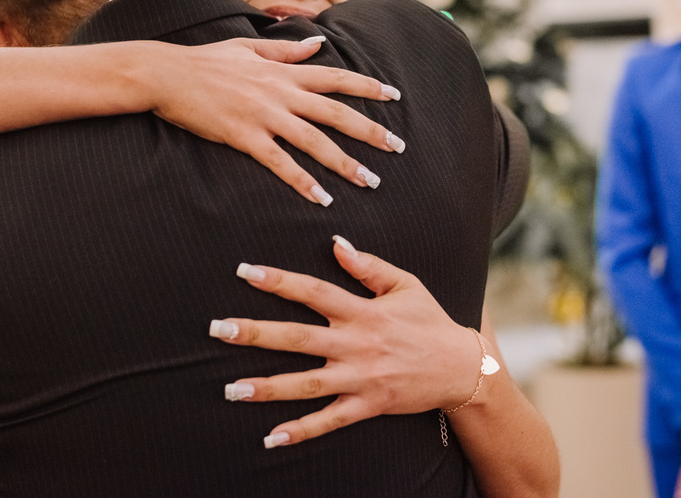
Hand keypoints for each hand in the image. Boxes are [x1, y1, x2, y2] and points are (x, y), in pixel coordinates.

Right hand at [146, 37, 404, 203]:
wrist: (166, 74)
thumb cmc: (205, 60)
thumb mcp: (248, 47)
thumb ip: (285, 49)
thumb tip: (317, 44)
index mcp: (283, 71)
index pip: (336, 78)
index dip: (368, 86)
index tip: (394, 95)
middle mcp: (280, 92)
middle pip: (336, 113)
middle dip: (370, 131)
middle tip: (397, 147)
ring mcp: (263, 115)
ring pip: (315, 142)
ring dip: (345, 163)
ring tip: (369, 181)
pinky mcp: (244, 137)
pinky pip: (280, 163)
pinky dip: (303, 182)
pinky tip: (321, 198)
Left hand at [208, 236, 484, 446]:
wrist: (462, 367)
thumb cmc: (430, 321)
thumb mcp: (405, 285)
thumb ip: (369, 266)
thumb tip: (336, 243)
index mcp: (363, 311)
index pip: (314, 291)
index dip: (279, 281)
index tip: (245, 272)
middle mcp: (356, 344)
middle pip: (298, 337)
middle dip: (256, 333)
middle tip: (219, 329)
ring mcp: (360, 378)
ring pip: (306, 383)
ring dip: (267, 387)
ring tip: (231, 389)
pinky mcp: (368, 405)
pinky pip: (329, 420)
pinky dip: (301, 430)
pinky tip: (271, 436)